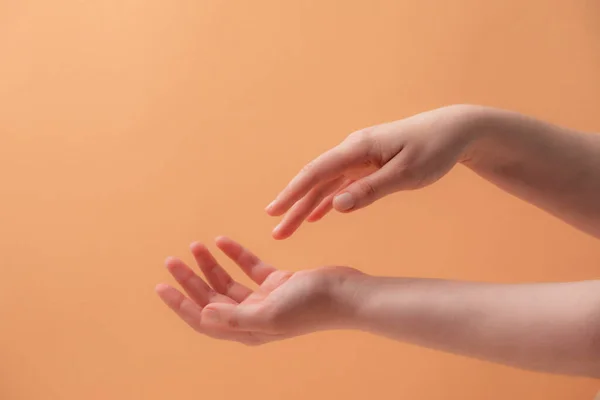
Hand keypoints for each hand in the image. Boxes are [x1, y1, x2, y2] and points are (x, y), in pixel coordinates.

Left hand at [155, 237, 364, 344]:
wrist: (346, 295)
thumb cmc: (311, 307)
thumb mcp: (270, 314)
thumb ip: (235, 317)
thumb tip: (202, 315)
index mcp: (246, 329)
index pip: (204, 319)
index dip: (180, 304)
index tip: (162, 286)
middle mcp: (252, 316)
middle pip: (211, 298)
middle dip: (190, 279)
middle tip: (171, 260)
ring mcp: (264, 299)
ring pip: (227, 281)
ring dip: (211, 264)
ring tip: (195, 244)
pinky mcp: (277, 282)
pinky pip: (249, 267)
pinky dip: (235, 254)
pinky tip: (223, 241)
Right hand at [265, 104, 481, 238]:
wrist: (455, 129)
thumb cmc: (434, 149)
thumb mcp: (406, 174)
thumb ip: (370, 190)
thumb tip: (336, 206)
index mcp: (358, 149)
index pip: (317, 172)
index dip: (293, 193)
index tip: (273, 211)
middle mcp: (353, 151)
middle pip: (316, 181)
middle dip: (294, 206)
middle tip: (276, 233)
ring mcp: (359, 158)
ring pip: (326, 185)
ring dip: (306, 206)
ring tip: (288, 228)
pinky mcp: (368, 164)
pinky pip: (341, 184)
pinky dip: (327, 200)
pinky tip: (317, 215)